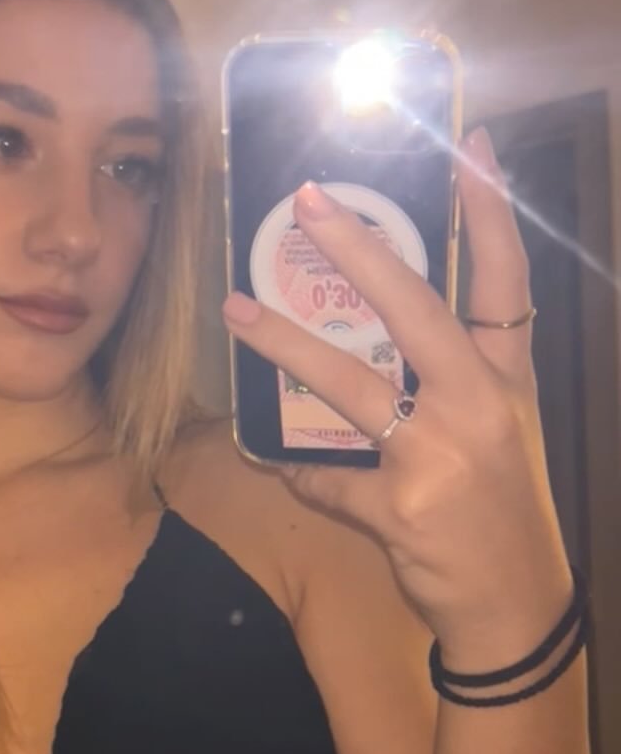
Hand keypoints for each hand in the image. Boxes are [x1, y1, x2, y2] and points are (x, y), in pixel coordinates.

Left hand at [222, 129, 572, 669]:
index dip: (491, 213)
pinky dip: (300, 474)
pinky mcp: (400, 504)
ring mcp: (439, 454)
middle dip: (360, 251)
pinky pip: (326, 478)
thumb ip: (443, 387)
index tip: (474, 147)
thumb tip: (362, 357)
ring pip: (349, 384)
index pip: (506, 281)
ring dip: (284, 345)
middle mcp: (478, 404)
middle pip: (416, 309)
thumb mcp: (495, 434)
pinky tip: (276, 466)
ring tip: (234, 307)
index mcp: (505, 380)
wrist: (518, 606)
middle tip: (309, 201)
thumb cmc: (501, 511)